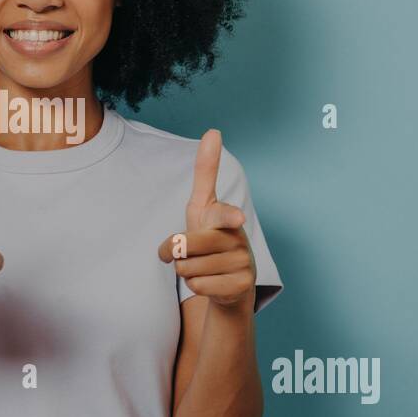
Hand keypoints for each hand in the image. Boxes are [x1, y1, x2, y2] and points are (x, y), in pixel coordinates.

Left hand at [157, 129, 256, 308]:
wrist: (230, 280)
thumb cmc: (211, 236)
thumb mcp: (203, 205)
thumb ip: (206, 172)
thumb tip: (214, 130)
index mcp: (227, 216)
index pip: (224, 214)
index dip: (228, 216)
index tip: (236, 218)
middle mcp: (238, 237)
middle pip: (185, 246)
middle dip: (174, 252)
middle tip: (182, 253)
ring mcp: (243, 262)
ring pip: (188, 269)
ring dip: (186, 271)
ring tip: (202, 266)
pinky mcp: (242, 286)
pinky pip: (198, 287)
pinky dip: (196, 286)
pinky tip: (211, 282)